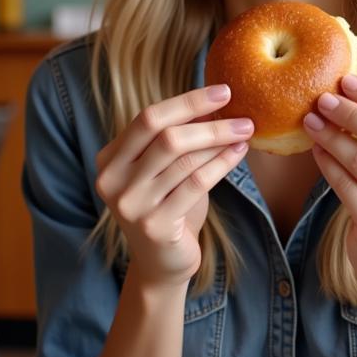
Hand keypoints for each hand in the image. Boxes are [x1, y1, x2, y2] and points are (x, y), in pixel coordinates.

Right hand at [94, 85, 250, 286]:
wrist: (161, 264)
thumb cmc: (168, 208)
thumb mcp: (166, 170)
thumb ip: (178, 138)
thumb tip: (214, 102)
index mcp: (110, 159)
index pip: (148, 118)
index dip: (187, 102)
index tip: (223, 91)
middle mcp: (112, 180)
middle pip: (165, 137)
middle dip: (209, 123)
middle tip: (243, 117)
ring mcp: (131, 205)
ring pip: (184, 160)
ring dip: (220, 142)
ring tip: (245, 134)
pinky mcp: (154, 225)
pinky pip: (196, 184)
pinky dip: (221, 164)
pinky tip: (239, 154)